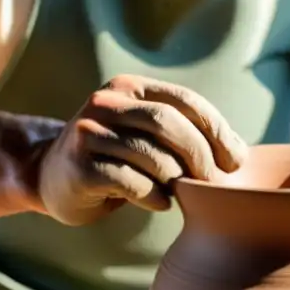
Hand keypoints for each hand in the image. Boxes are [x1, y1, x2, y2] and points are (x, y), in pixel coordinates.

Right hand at [37, 75, 247, 224]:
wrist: (50, 175)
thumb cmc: (114, 158)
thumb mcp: (144, 133)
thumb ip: (182, 133)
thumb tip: (239, 155)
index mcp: (128, 87)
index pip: (185, 101)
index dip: (217, 130)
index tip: (236, 160)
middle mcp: (105, 103)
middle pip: (169, 124)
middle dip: (201, 155)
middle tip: (215, 182)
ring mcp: (87, 134)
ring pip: (152, 155)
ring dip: (177, 180)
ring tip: (182, 193)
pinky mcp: (79, 168)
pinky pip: (131, 183)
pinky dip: (154, 197)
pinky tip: (159, 203)